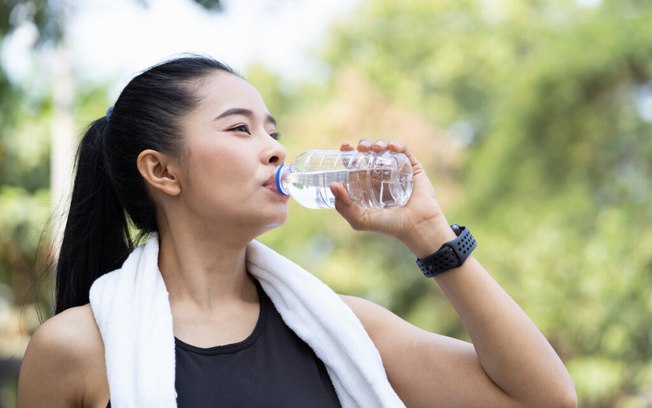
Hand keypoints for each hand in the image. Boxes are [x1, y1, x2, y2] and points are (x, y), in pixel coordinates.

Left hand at [330, 139, 456, 257]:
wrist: (417, 226)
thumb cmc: (389, 226)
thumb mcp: (360, 220)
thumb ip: (344, 207)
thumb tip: (332, 185)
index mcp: (368, 186)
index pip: (356, 166)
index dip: (349, 155)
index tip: (344, 147)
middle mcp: (381, 176)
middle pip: (369, 154)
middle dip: (363, 146)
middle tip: (361, 147)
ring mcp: (397, 170)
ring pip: (386, 149)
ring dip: (379, 143)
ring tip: (376, 148)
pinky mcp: (413, 168)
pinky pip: (404, 151)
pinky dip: (397, 145)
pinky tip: (392, 148)